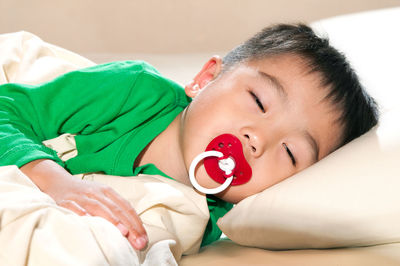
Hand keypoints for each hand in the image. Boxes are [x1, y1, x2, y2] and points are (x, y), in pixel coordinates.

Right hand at [20, 159, 147, 249]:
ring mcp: (82, 196)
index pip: (126, 207)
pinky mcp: (66, 201)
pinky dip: (82, 214)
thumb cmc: (84, 194)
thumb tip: (132, 230)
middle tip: (138, 240)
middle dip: (129, 225)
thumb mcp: (102, 197)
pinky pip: (75, 208)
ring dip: (112, 220)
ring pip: (99, 207)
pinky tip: (90, 222)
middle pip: (116, 209)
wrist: (58, 181)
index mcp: (108, 191)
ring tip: (123, 232)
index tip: (143, 237)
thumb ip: (115, 210)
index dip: (136, 222)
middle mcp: (97, 193)